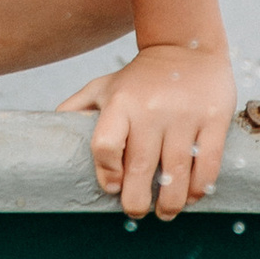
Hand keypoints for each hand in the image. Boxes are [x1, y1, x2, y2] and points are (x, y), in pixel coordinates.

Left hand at [60, 40, 237, 218]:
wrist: (187, 46)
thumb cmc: (139, 78)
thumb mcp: (103, 86)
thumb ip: (76, 109)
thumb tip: (45, 135)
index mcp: (120, 103)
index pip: (105, 146)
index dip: (107, 173)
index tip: (113, 187)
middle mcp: (151, 110)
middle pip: (141, 168)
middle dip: (138, 201)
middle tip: (137, 211)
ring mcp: (184, 116)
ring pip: (177, 173)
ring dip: (170, 202)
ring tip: (165, 212)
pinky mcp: (214, 120)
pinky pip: (208, 164)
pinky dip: (199, 188)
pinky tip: (191, 196)